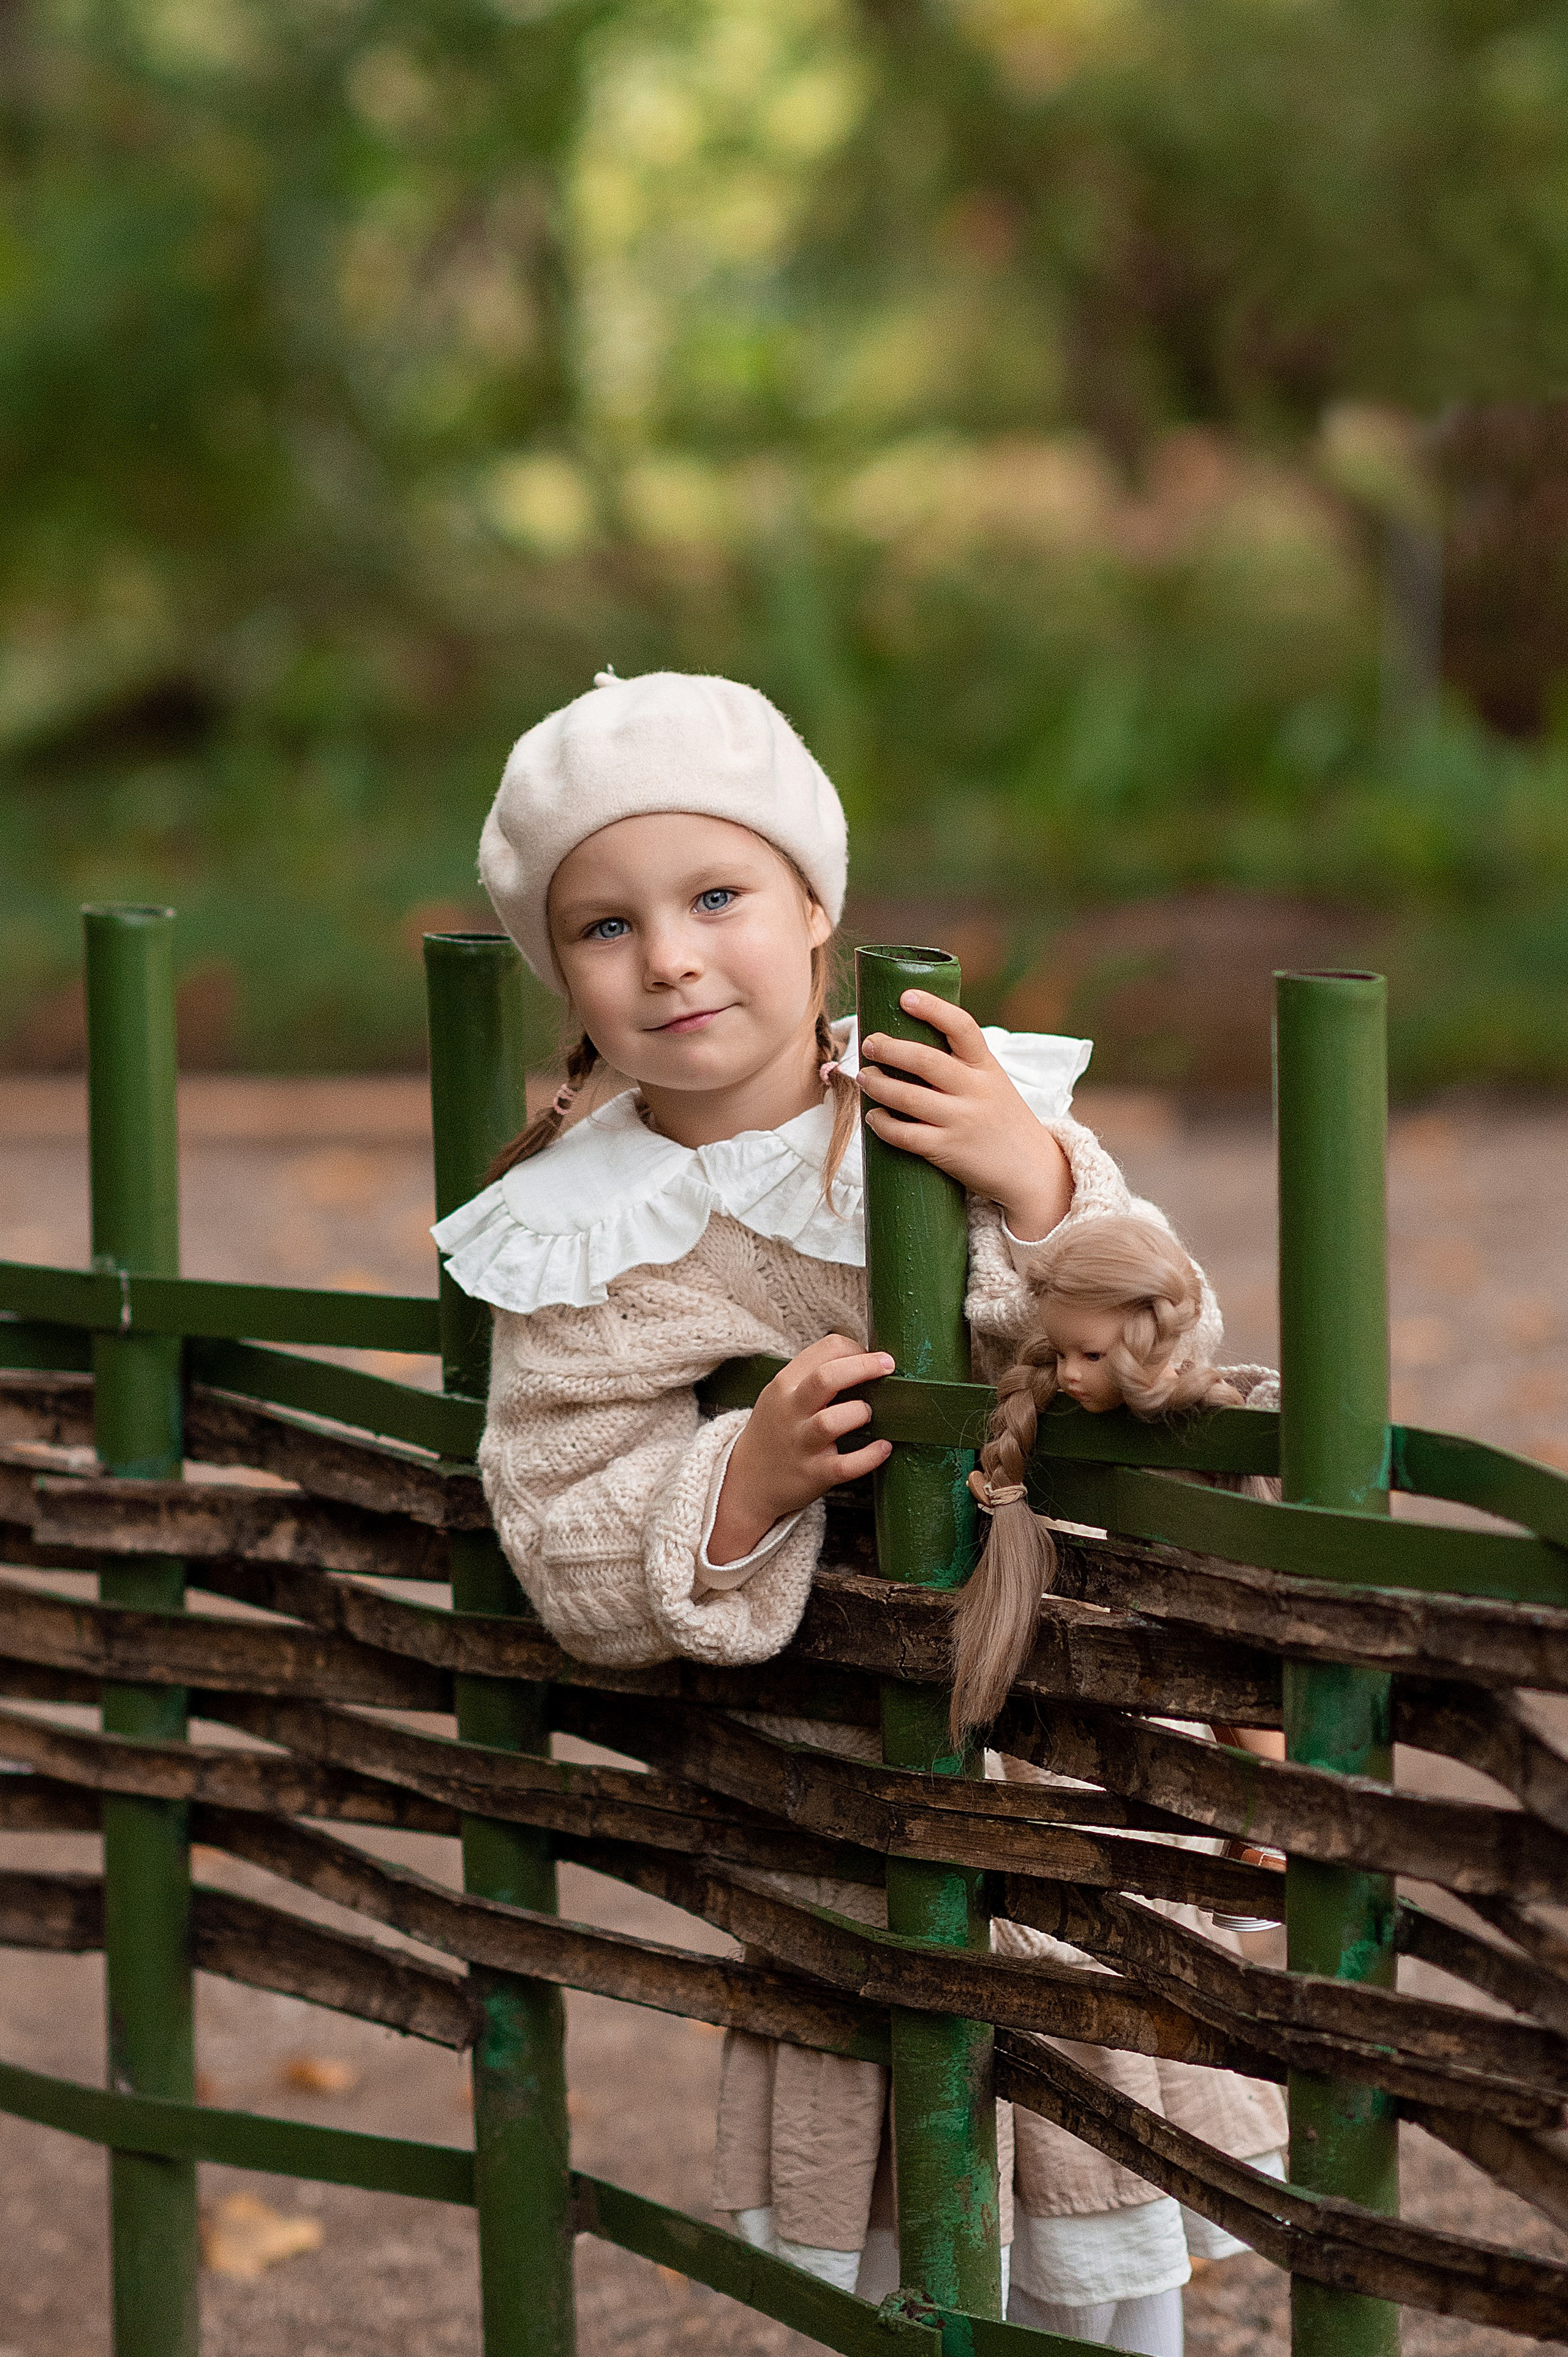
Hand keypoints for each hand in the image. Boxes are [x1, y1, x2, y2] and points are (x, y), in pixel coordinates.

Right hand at [707, 1334, 892, 1565]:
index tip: (873, 1359)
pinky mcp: (813, 1474)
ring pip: (830, 1422)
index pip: (826, 1348)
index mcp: (785, 1383)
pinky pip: (845, 1465)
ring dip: (859, 1413)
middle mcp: (791, 1411)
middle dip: (863, 1367)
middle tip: (888, 1366)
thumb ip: (814, 1375)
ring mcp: (801, 1444)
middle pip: (826, 1378)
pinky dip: (869, 1456)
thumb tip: (864, 1358)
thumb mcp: (782, 1395)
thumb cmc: (776, 1430)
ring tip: (869, 1414)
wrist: (747, 1481)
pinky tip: (883, 1448)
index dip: (857, 1349)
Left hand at [858, 991, 1071, 1240]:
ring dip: (877, 1085)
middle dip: (889, 1049)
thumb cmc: (1001, 1120)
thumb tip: (908, 1041)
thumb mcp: (993, 1083)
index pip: (962, 1027)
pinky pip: (906, 1135)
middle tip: (869, 1044)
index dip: (932, 1009)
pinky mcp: (949, 1150)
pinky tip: (874, 1117)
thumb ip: (961, 1064)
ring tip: (863, 1078)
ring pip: (908, 1097)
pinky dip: (883, 1124)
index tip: (905, 997)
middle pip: (925, 1060)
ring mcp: (962, 1121)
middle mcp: (976, 1090)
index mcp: (986, 1066)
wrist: (1032, 1171)